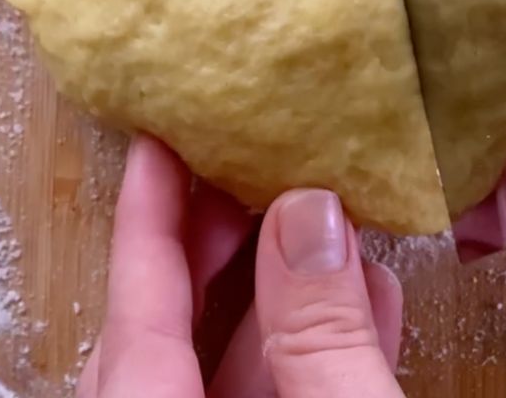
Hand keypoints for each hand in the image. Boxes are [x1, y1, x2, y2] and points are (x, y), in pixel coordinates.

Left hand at [76, 135, 405, 397]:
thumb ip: (321, 332)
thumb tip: (308, 212)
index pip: (135, 309)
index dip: (147, 214)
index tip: (155, 138)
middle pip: (168, 328)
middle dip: (216, 244)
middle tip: (251, 172)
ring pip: (226, 368)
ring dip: (283, 297)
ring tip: (326, 221)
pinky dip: (317, 355)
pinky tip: (369, 301)